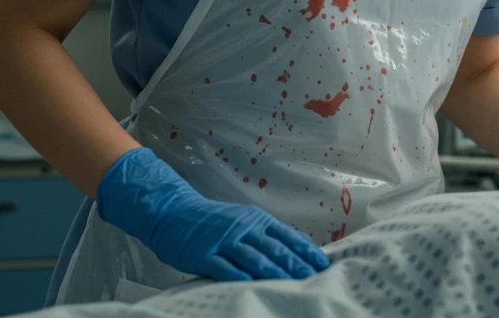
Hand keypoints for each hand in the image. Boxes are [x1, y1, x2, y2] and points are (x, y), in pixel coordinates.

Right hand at [96, 148, 330, 281]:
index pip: (288, 236)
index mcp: (256, 221)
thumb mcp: (244, 221)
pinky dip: (239, 276)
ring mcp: (224, 241)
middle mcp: (244, 229)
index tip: (323, 264)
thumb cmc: (213, 222)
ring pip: (254, 258)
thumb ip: (266, 235)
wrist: (174, 213)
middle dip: (296, 264)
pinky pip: (224, 267)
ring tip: (293, 284)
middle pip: (275, 248)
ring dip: (276, 272)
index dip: (306, 251)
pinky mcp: (204, 254)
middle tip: (314, 278)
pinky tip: (252, 285)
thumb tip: (296, 250)